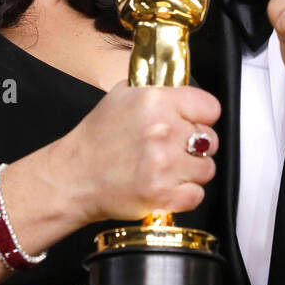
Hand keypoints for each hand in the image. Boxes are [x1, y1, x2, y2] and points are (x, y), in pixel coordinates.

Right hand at [52, 82, 220, 224]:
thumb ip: (157, 90)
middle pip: (210, 140)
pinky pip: (197, 195)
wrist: (73, 177)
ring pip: (206, 169)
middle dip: (195, 146)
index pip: (211, 107)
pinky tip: (165, 186)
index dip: (201, 116)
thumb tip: (182, 88)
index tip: (191, 123)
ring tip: (167, 169)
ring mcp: (164, 165)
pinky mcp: (162, 195)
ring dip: (191, 172)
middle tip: (173, 149)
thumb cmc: (96, 139)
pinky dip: (184, 195)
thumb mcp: (122, 95)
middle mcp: (163, 131)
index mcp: (156, 101)